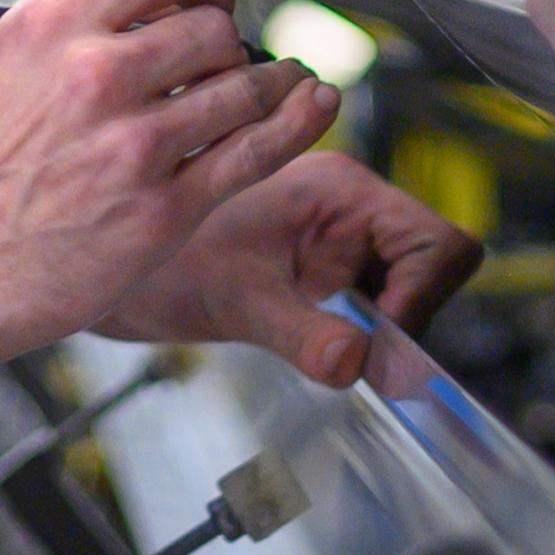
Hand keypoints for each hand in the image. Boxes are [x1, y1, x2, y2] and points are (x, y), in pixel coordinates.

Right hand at [0, 0, 337, 380]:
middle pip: (213, 26)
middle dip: (228, 42)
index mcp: (52, 24)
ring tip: (275, 86)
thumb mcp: (5, 62)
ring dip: (266, 84)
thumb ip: (82, 27)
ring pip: (243, 85)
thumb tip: (167, 8)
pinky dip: (296, 121)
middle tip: (225, 62)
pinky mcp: (163, 210)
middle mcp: (97, 74)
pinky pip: (256, 151)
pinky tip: (311, 104)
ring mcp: (135, 145)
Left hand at [99, 152, 484, 388]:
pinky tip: (329, 345)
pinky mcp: (329, 267)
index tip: (382, 336)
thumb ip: (305, 335)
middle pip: (439, 261)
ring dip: (393, 327)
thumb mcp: (238, 304)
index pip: (438, 240)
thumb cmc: (161, 265)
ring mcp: (342, 237)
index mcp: (340, 190)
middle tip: (365, 351)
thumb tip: (360, 364)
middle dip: (414, 312)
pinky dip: (371, 332)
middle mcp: (350, 205)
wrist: (115, 271)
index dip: (425, 295)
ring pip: (416, 285)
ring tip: (338, 347)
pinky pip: (383, 301)